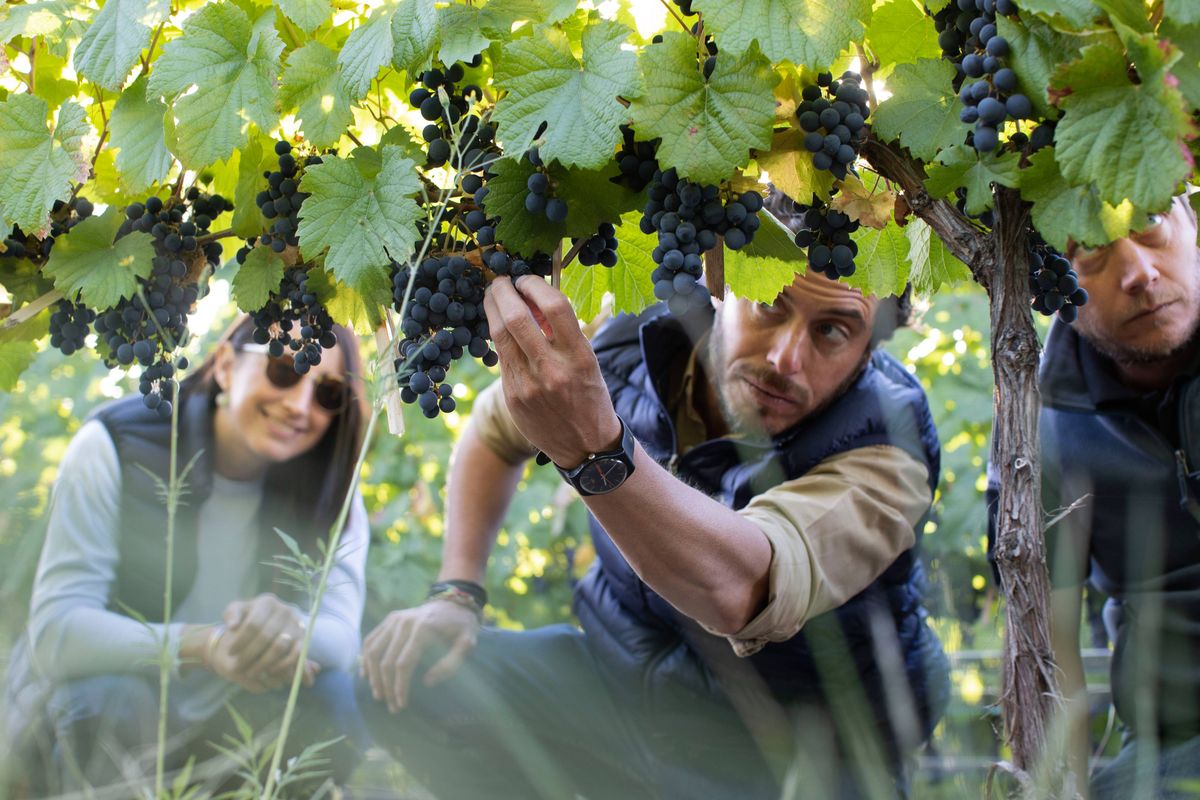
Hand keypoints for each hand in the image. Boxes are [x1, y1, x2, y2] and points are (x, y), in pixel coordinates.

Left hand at [216, 593, 315, 691]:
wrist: (272, 620)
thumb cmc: (251, 616)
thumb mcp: (239, 610)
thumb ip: (232, 613)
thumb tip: (233, 625)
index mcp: (267, 602)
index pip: (253, 624)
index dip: (240, 640)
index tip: (230, 652)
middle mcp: (284, 610)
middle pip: (265, 637)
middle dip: (249, 654)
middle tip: (237, 666)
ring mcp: (296, 624)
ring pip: (279, 647)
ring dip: (263, 663)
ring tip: (251, 672)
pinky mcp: (304, 638)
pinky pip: (295, 654)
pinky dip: (282, 665)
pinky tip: (269, 671)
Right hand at [360, 600, 479, 713]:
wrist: (455, 601)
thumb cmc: (462, 627)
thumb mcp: (467, 644)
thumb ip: (451, 664)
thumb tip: (427, 682)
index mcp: (423, 629)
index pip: (403, 664)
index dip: (400, 687)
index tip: (401, 705)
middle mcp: (404, 622)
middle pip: (386, 661)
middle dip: (387, 687)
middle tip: (392, 707)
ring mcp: (395, 619)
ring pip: (373, 651)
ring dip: (373, 676)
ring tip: (378, 695)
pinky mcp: (390, 618)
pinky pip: (371, 640)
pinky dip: (366, 658)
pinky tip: (367, 675)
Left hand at [483, 276, 621, 466]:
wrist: (586, 447)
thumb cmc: (590, 396)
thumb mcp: (587, 361)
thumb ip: (562, 333)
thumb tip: (533, 299)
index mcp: (579, 356)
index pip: (554, 305)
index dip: (534, 284)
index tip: (526, 278)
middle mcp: (552, 370)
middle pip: (517, 316)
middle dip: (503, 291)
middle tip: (500, 280)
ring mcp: (528, 385)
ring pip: (500, 335)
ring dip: (492, 309)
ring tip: (493, 297)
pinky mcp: (512, 396)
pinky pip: (501, 357)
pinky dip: (499, 336)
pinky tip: (500, 327)